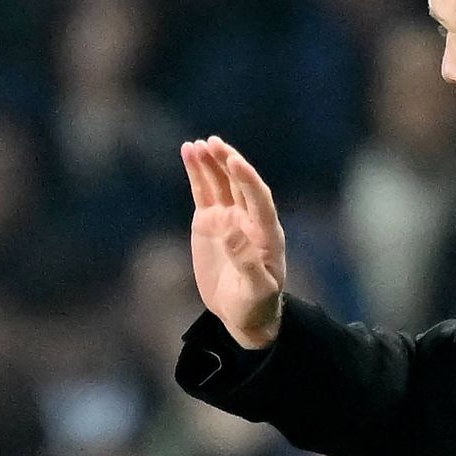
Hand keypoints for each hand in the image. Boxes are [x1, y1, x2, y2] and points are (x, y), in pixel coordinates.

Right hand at [180, 137, 286, 350]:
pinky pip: (204, 192)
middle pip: (239, 184)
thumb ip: (246, 262)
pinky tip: (189, 152)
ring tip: (197, 145)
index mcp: (267, 233)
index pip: (260, 199)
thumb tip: (230, 229)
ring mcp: (229, 217)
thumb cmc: (255, 304)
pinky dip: (197, 173)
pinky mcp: (210, 221)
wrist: (243, 312)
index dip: (248, 180)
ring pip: (220, 183)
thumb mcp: (256, 290)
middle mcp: (249, 219)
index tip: (235, 162)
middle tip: (214, 143)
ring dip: (210, 162)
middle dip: (227, 162)